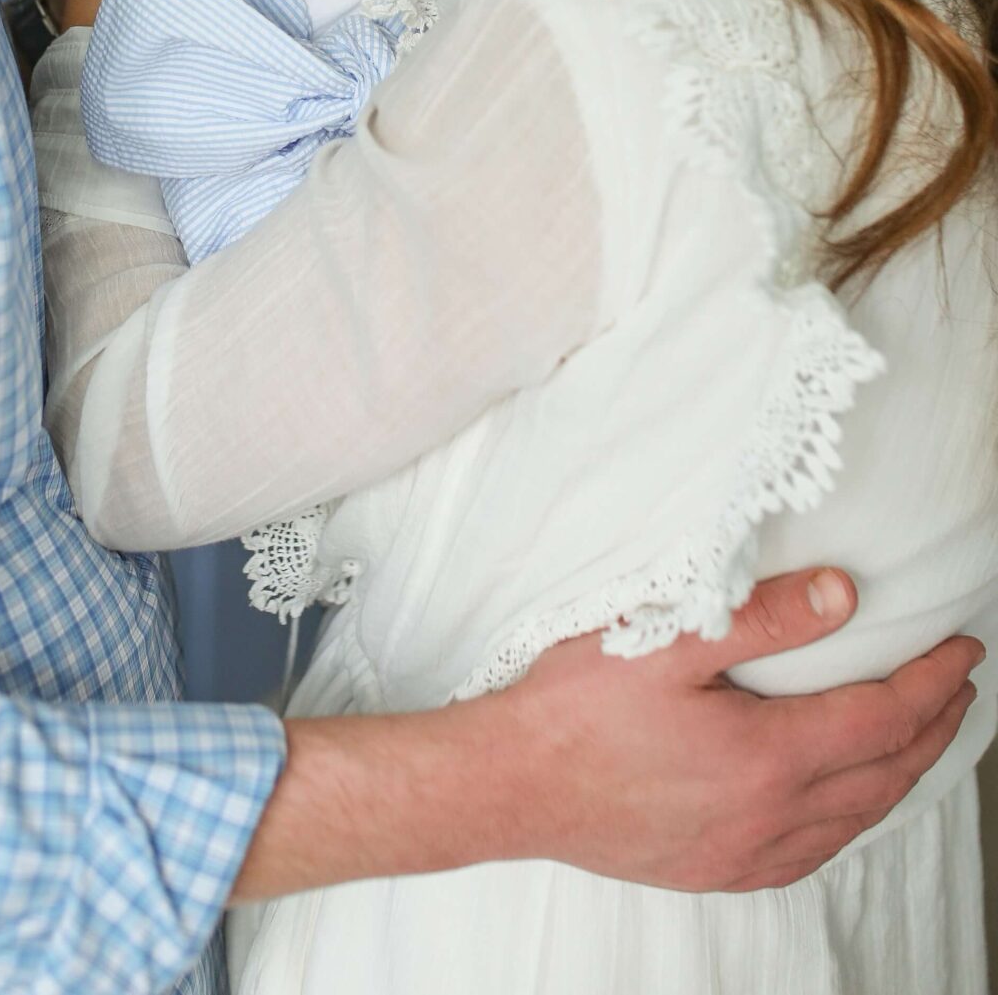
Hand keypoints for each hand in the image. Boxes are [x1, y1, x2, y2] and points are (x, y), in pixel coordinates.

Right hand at [234, 568, 983, 901]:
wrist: (510, 786)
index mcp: (766, 759)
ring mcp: (745, 853)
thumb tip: (842, 595)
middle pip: (883, 774)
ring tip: (921, 734)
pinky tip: (846, 800)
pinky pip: (815, 852)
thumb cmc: (575, 707)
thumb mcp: (665, 639)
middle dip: (932, 727)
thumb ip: (760, 616)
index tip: (963, 648)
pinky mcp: (718, 868)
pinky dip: (853, 819)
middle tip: (960, 686)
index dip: (931, 683)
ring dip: (901, 774)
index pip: (880, 719)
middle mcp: (770, 818)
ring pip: (855, 820)